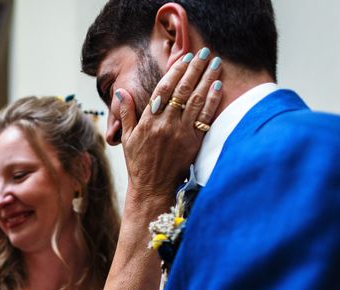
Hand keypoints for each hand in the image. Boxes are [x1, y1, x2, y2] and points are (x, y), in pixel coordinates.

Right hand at [118, 49, 221, 204]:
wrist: (153, 187)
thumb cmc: (139, 163)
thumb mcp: (126, 138)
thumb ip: (126, 113)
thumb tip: (121, 92)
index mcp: (148, 122)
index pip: (163, 90)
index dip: (175, 72)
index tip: (184, 57)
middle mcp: (165, 125)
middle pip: (183, 90)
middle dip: (195, 69)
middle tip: (204, 53)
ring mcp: (181, 133)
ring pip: (196, 100)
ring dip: (207, 80)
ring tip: (215, 64)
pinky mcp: (193, 143)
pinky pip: (205, 118)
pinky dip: (212, 101)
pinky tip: (217, 87)